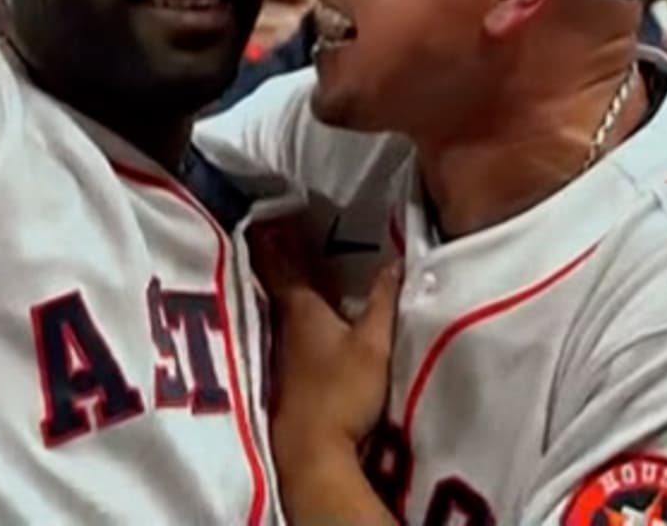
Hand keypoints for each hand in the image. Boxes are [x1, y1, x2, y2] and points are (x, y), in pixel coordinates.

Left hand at [258, 231, 398, 449]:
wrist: (313, 453)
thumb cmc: (341, 391)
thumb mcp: (373, 343)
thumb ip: (382, 301)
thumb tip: (394, 261)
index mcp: (302, 310)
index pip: (284, 264)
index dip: (278, 238)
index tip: (272, 213)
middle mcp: (285, 326)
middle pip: (280, 285)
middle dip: (279, 257)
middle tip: (280, 229)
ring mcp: (283, 354)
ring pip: (283, 310)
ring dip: (287, 287)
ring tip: (297, 265)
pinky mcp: (288, 379)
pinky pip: (290, 333)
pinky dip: (296, 317)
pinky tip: (307, 319)